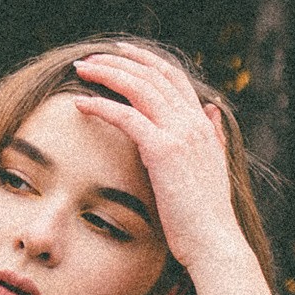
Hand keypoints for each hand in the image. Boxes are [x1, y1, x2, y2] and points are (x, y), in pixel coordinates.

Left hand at [68, 43, 276, 294]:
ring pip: (139, 87)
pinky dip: (101, 106)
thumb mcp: (212, 168)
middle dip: (120, 60)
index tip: (120, 52)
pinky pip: (126, 117)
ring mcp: (180, 134)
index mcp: (203, 125)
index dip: (146, 59)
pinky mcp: (163, 151)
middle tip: (91, 57)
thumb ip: (211, 136)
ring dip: (107, 73)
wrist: (215, 243)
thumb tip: (211, 110)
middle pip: (153, 74)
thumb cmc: (206, 217)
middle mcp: (194, 122)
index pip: (173, 77)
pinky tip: (79, 103)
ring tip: (81, 70)